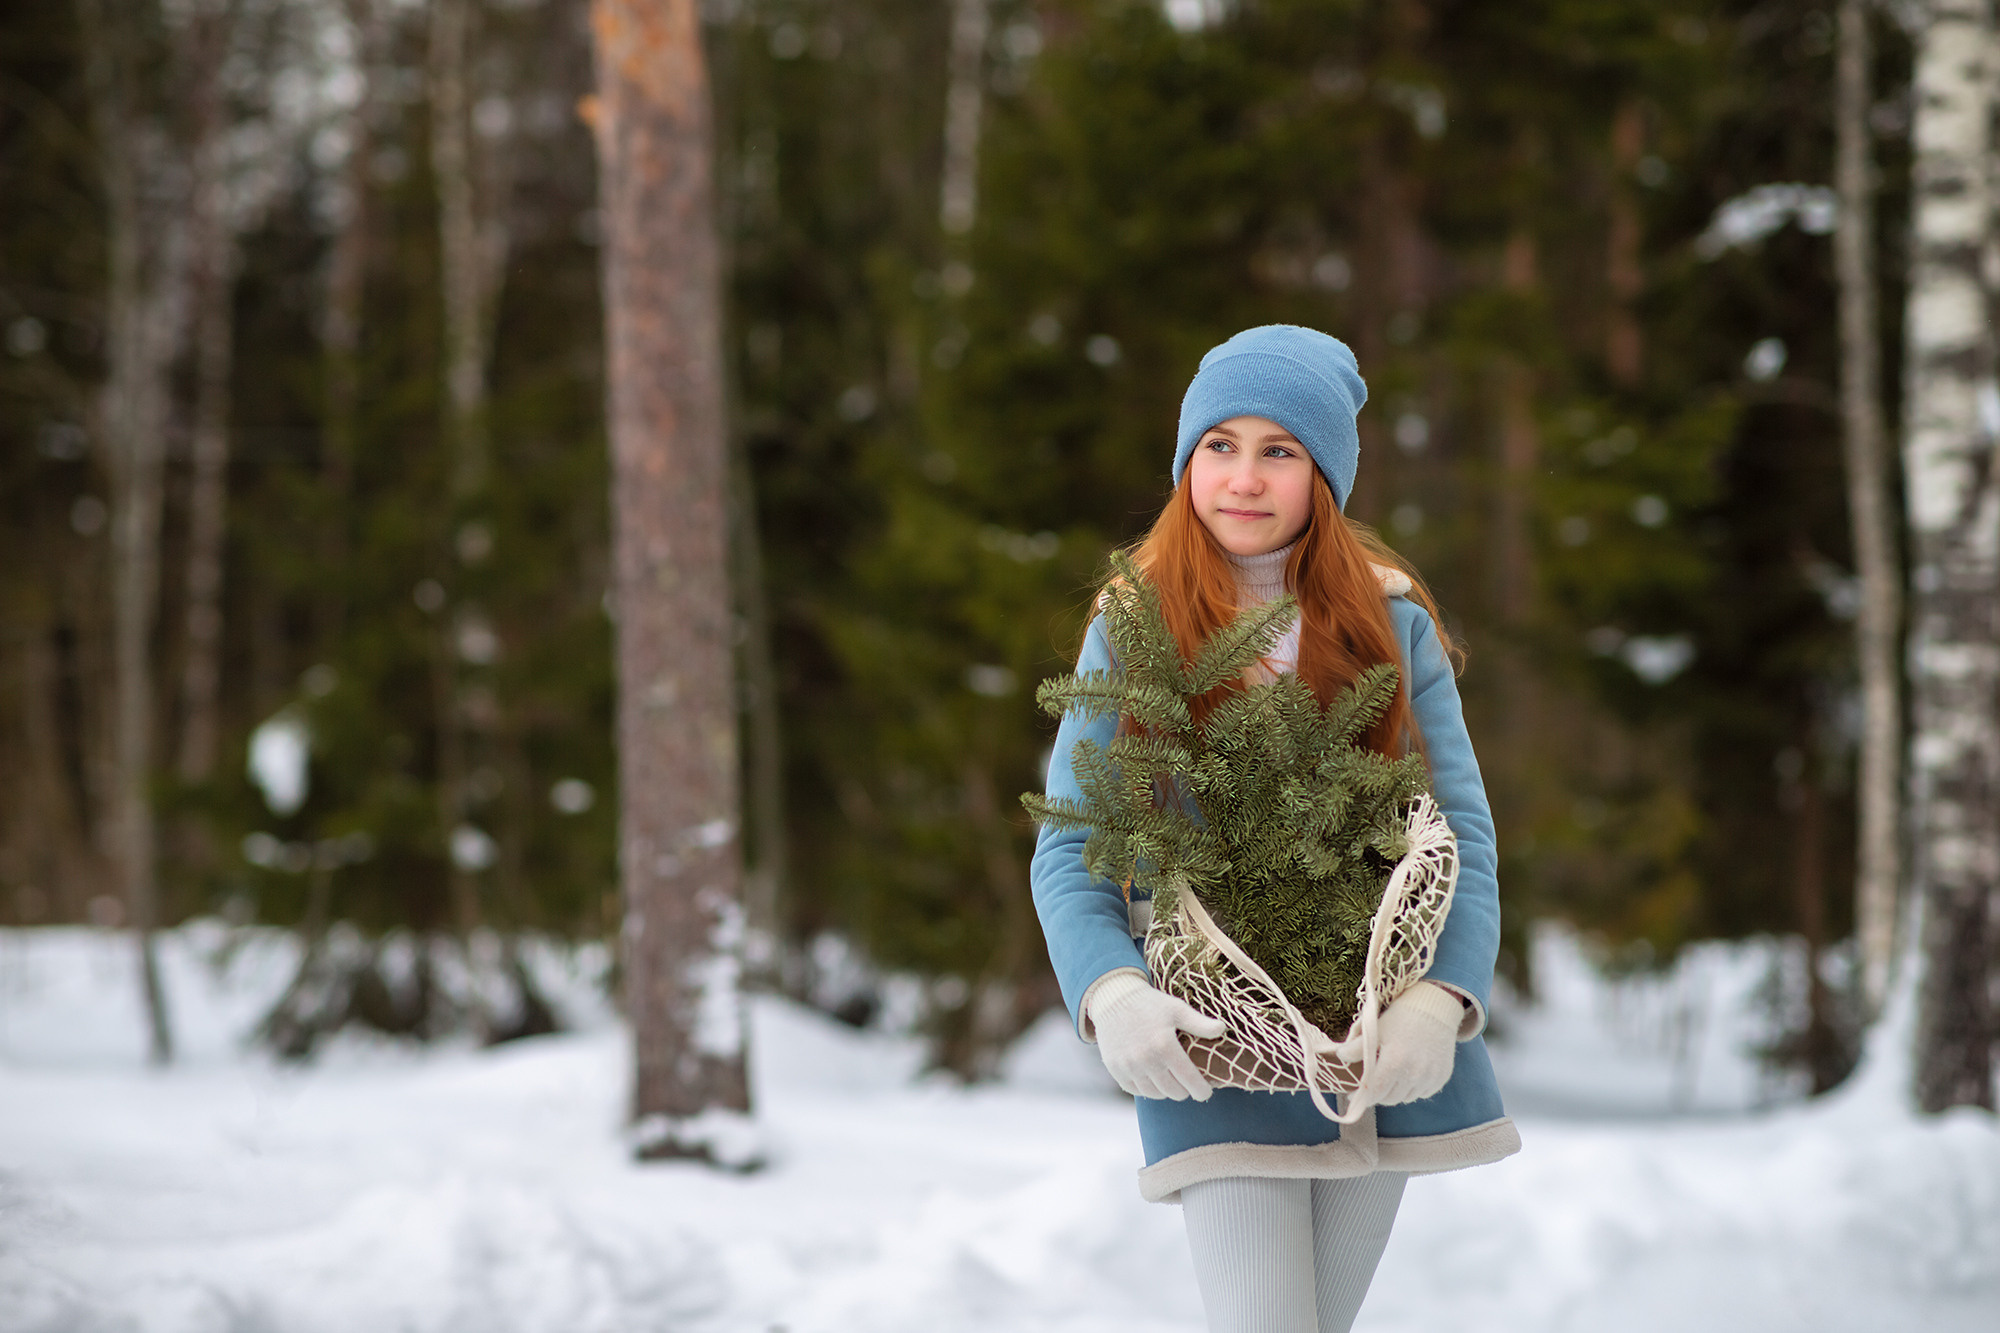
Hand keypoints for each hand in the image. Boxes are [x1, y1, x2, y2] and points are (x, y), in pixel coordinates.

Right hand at [1085, 971, 1226, 1100]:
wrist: (1113, 998)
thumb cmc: (1150, 1003)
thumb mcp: (1177, 1009)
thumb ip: (1200, 1023)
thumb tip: (1223, 1029)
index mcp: (1165, 1045)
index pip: (1189, 1080)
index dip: (1201, 1090)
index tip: (1206, 1092)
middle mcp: (1146, 1059)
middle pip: (1173, 1091)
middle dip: (1184, 1091)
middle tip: (1188, 1085)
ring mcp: (1129, 1066)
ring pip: (1155, 1094)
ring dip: (1166, 1092)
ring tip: (1172, 1083)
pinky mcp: (1115, 1069)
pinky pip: (1135, 1090)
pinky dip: (1146, 1089)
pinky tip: (1153, 1081)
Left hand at [1359, 981, 1462, 1105]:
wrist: (1434, 1009)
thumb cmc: (1401, 1018)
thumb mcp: (1376, 1030)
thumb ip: (1357, 1047)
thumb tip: (1340, 1057)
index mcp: (1395, 1061)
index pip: (1375, 1091)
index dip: (1362, 1097)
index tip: (1352, 1096)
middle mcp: (1414, 1073)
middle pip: (1390, 1098)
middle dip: (1377, 1095)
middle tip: (1371, 1086)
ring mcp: (1430, 1077)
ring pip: (1406, 1098)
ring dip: (1395, 1092)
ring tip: (1390, 1076)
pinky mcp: (1441, 1078)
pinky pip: (1422, 1093)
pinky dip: (1412, 1088)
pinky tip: (1409, 1072)